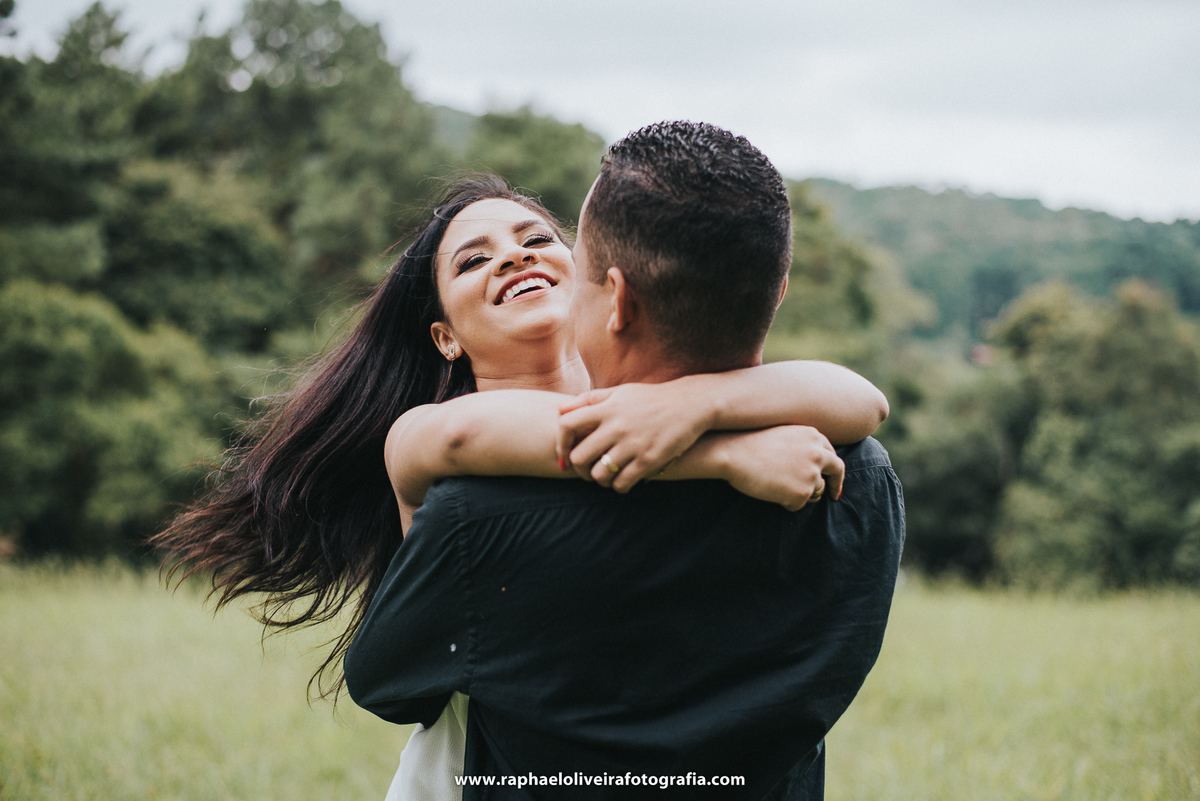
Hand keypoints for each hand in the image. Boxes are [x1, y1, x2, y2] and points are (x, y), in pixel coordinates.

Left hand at [556, 382, 714, 491]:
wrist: (690, 404)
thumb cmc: (651, 398)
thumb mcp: (620, 392)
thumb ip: (590, 399)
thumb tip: (559, 410)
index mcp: (607, 408)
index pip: (567, 425)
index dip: (561, 442)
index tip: (565, 453)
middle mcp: (617, 426)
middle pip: (580, 456)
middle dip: (579, 468)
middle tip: (586, 470)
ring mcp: (633, 445)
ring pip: (599, 474)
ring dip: (598, 480)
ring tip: (604, 477)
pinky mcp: (649, 460)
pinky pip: (622, 483)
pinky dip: (618, 486)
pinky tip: (623, 481)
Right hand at [719, 425, 843, 510]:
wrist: (733, 453)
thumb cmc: (747, 443)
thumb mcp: (781, 435)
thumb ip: (801, 446)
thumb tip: (808, 466)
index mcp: (813, 436)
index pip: (832, 453)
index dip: (832, 468)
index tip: (832, 477)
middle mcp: (818, 454)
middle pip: (836, 471)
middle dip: (836, 484)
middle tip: (834, 496)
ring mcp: (812, 474)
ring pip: (815, 491)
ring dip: (801, 492)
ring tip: (776, 485)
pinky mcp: (802, 493)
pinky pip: (798, 504)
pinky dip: (786, 502)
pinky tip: (770, 491)